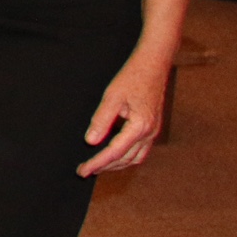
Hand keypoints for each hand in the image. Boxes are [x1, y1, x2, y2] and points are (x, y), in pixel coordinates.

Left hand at [77, 53, 169, 175]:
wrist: (153, 66)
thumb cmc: (132, 78)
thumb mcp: (112, 96)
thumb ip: (101, 120)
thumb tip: (90, 141)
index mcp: (140, 126)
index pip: (114, 152)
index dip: (97, 163)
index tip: (83, 170)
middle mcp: (149, 133)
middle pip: (125, 159)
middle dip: (105, 167)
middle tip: (86, 171)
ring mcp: (153, 132)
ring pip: (135, 158)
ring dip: (117, 165)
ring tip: (98, 166)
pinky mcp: (152, 128)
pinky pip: (140, 150)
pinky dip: (126, 157)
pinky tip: (115, 155)